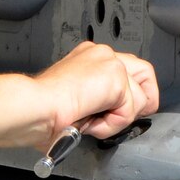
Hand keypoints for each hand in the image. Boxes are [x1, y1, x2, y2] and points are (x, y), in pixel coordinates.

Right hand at [34, 42, 160, 142]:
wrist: (34, 107)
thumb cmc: (41, 109)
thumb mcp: (76, 101)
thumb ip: (97, 101)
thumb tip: (113, 114)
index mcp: (88, 58)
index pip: (125, 70)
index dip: (128, 95)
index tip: (117, 113)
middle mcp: (101, 54)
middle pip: (145, 73)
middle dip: (140, 102)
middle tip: (121, 119)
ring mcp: (110, 63)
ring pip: (139, 97)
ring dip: (117, 119)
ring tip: (91, 121)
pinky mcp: (116, 76)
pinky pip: (130, 110)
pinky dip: (112, 124)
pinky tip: (91, 121)